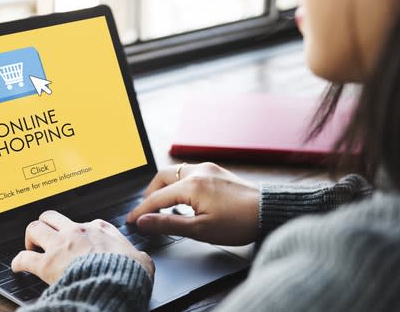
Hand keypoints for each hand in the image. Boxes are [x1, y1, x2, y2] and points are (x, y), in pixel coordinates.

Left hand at [11, 210, 154, 283]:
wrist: (115, 283)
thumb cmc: (128, 272)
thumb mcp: (141, 259)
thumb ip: (137, 256)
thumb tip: (142, 260)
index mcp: (100, 229)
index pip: (85, 223)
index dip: (79, 232)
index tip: (78, 241)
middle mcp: (77, 231)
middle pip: (52, 216)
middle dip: (46, 224)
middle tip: (45, 237)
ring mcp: (60, 245)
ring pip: (34, 228)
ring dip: (30, 237)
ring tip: (30, 247)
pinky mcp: (47, 263)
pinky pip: (24, 258)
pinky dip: (18, 261)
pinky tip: (17, 266)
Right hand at [126, 162, 259, 245]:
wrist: (269, 211)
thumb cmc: (239, 223)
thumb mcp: (200, 230)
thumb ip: (168, 224)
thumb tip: (143, 222)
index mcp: (191, 185)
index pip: (156, 198)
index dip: (141, 211)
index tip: (130, 221)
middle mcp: (198, 171)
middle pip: (162, 177)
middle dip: (150, 193)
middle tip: (146, 211)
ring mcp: (208, 169)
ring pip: (175, 172)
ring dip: (165, 187)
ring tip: (163, 206)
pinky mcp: (216, 171)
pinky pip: (189, 172)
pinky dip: (179, 184)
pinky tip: (183, 199)